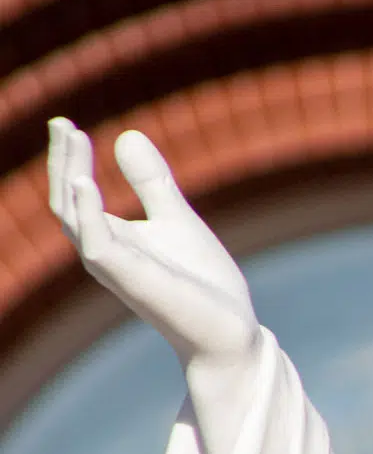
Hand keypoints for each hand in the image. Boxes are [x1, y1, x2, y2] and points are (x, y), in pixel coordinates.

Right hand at [47, 119, 257, 365]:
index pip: (75, 192)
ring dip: (70, 175)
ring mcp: (113, 266)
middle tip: (63, 122)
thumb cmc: (202, 283)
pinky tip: (85, 181)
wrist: (229, 331)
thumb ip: (150, 183)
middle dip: (62, 161)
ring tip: (74, 136)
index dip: (69, 158)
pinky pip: (96, 242)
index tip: (68, 123)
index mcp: (111, 238)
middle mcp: (103, 251)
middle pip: (66, 200)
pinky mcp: (129, 278)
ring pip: (72, 217)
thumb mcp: (176, 219)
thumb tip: (127, 135)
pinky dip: (88, 211)